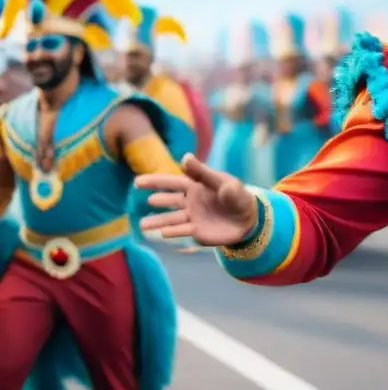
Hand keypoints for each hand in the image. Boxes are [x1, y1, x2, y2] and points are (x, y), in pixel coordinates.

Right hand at [136, 154, 257, 246]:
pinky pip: (183, 231)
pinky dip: (173, 232)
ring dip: (158, 221)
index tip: (137, 182)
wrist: (249, 218)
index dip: (155, 182)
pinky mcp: (197, 231)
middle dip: (158, 201)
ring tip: (143, 225)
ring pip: (171, 219)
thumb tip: (185, 156)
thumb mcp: (223, 181)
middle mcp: (190, 202)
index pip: (172, 182)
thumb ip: (203, 172)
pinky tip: (163, 233)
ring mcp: (192, 217)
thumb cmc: (236, 195)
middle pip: (169, 201)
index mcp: (195, 186)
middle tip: (148, 201)